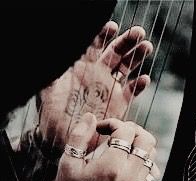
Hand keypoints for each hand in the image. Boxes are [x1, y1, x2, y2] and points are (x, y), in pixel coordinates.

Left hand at [38, 21, 152, 155]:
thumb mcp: (48, 89)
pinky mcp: (119, 104)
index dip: (103, 34)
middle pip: (116, 53)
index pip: (95, 46)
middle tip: (139, 32)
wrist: (64, 138)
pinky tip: (144, 79)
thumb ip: (53, 72)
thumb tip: (55, 53)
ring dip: (137, 57)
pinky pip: (132, 92)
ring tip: (146, 47)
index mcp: (83, 69)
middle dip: (127, 42)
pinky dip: (139, 85)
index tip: (112, 27)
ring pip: (127, 68)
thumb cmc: (52, 113)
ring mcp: (110, 89)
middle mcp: (99, 76)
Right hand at [52, 113, 159, 180]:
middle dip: (130, 129)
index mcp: (111, 164)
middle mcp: (129, 173)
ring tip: (123, 143)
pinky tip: (131, 159)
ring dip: (139, 142)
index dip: (113, 123)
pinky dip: (146, 159)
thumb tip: (90, 117)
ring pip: (152, 152)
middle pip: (145, 139)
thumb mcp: (68, 163)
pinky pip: (153, 170)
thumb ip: (79, 136)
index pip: (125, 131)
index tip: (100, 128)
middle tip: (115, 132)